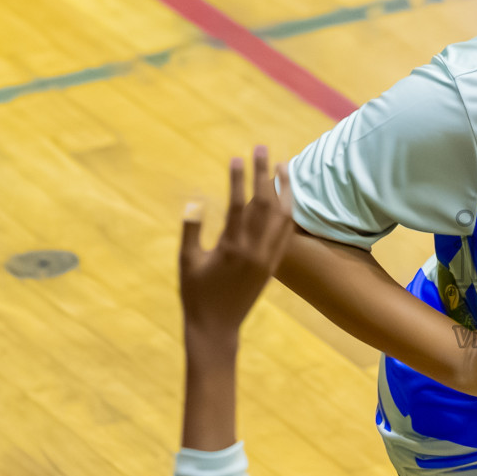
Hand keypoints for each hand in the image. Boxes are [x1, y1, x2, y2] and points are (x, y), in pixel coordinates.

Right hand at [180, 146, 295, 337]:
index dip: (238, 179)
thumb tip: (194, 202)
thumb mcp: (187, 261)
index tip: (237, 157)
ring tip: (283, 166)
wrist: (217, 327)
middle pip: (264, 203)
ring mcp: (268, 257)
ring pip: (282, 217)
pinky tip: (289, 198)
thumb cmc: (196, 294)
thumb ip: (191, 231)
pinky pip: (287, 233)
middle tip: (261, 148)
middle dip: (263, 173)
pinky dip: (289, 212)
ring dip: (284, 189)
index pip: (238, 204)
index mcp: (231, 247)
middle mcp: (254, 250)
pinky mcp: (274, 265)